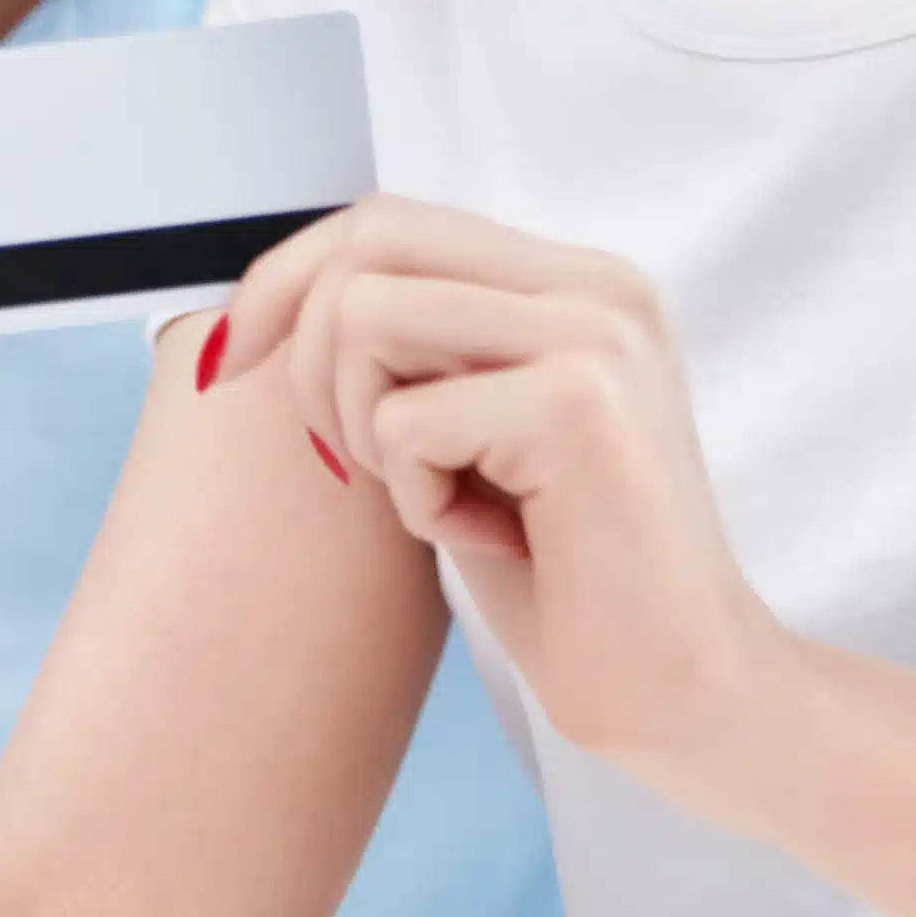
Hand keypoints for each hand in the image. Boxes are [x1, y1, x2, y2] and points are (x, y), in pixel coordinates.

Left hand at [206, 198, 800, 811]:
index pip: (388, 220)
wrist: (686, 695)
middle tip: (350, 463)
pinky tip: (493, 539)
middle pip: (367, 244)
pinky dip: (416, 500)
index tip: (228, 365)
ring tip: (442, 499)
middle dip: (308, 357)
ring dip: (364, 430)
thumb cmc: (569, 581)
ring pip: (364, 317)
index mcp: (577, 282)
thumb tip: (268, 304)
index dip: (285, 281)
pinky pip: (403, 423)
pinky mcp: (579, 402)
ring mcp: (596, 334)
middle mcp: (597, 284)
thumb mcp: (473, 436)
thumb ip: (416, 352)